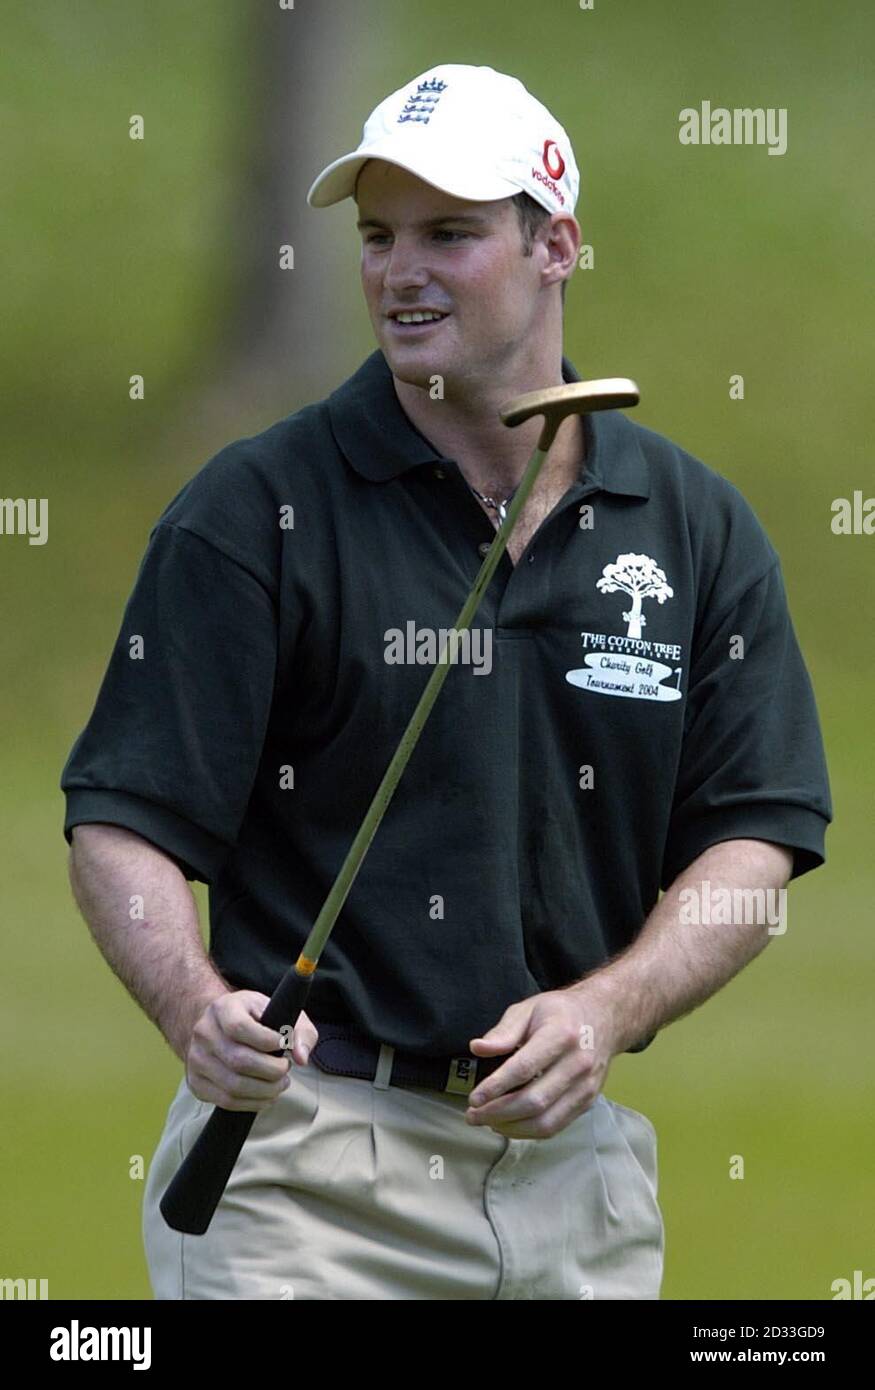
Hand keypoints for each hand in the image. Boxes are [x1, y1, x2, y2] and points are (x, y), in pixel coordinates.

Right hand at [185, 990, 319, 1111]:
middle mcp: (203, 1033)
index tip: (284, 1043)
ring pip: (233, 1085)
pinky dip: (252, 1103)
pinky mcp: (196, 1083)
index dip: (267, 1040)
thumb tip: (301, 1058)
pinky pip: (226, 1101)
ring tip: (280, 1084)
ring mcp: (196, 1059)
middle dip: (271, 1070)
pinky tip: (266, 1095)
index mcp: (222, 1009)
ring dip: (265, 1090)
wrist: (218, 1026)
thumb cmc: (254, 1018)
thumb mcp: (278, 1010)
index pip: (240, 1028)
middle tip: (285, 1069)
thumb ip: (299, 1030)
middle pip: (239, 1061)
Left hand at [464, 988, 617, 1138]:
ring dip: (511, 1128)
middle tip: (472, 1115)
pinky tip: (509, 1124)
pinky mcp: (588, 1101)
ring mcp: (586, 1086)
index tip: (473, 1098)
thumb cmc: (560, 1012)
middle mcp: (578, 1063)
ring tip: (487, 1121)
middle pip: (534, 1100)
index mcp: (561, 1034)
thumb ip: (503, 1031)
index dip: (496, 1086)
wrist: (604, 1018)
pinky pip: (556, 1126)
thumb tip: (477, 1048)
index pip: (525, 1068)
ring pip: (546, 1121)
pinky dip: (528, 1131)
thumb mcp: (528, 1009)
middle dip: (498, 1113)